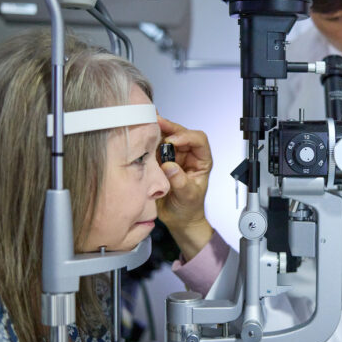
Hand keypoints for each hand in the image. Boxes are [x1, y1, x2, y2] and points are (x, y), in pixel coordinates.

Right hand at [156, 115, 213, 259]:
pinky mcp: (160, 161)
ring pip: (166, 138)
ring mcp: (174, 157)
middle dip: (169, 127)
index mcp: (201, 161)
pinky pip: (154, 148)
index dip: (186, 137)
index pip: (198, 140)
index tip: (172, 142)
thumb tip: (170, 166)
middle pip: (181, 134)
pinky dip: (147, 142)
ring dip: (156, 132)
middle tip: (156, 122)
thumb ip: (180, 182)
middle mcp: (188, 155)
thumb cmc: (189, 209)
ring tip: (145, 126)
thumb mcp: (188, 197)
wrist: (178, 220)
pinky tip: (140, 138)